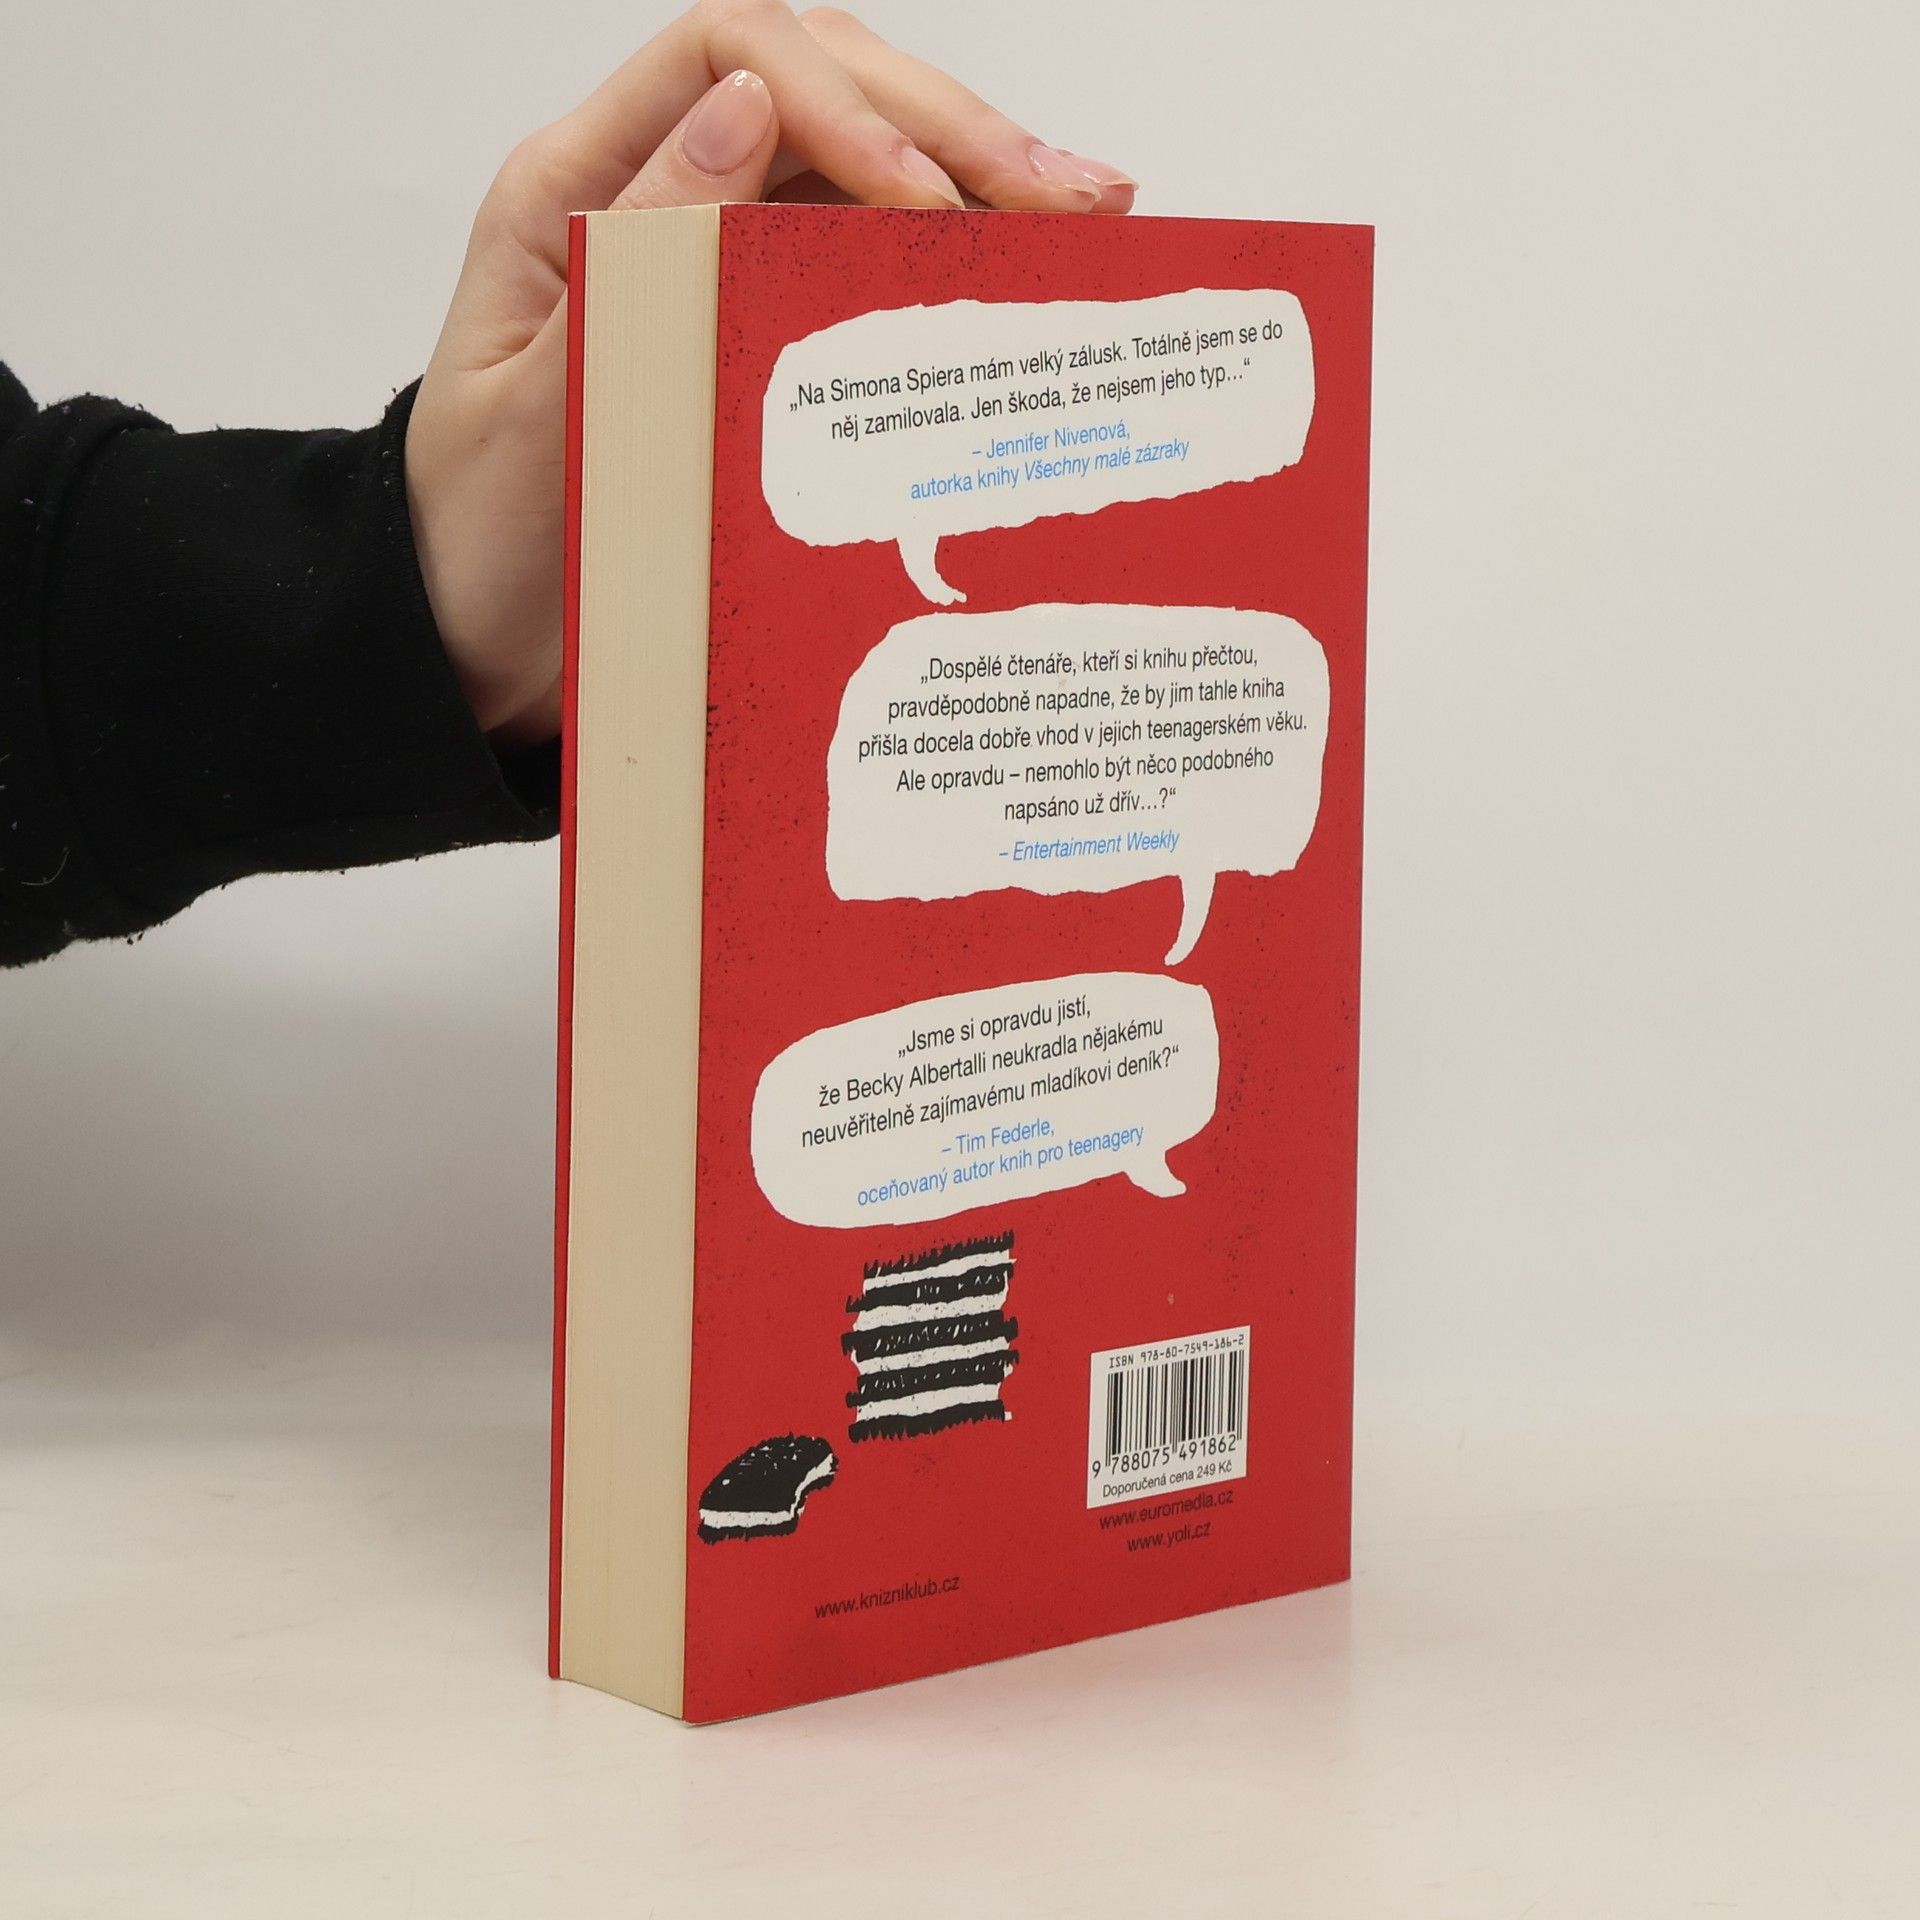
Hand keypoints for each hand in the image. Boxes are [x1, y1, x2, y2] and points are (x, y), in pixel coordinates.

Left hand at [406, 2, 1135, 746]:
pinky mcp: (752, 325)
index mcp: (570, 192)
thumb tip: (744, 105)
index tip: (926, 198)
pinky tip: (1026, 273)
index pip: (725, 57)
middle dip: (951, 129)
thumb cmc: (480, 542)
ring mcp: (708, 258)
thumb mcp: (537, 409)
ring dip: (975, 178)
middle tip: (1074, 194)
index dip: (841, 102)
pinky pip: (859, 261)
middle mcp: (646, 199)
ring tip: (1089, 215)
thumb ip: (631, 261)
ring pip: (857, 170)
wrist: (473, 642)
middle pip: (817, 94)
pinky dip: (948, 259)